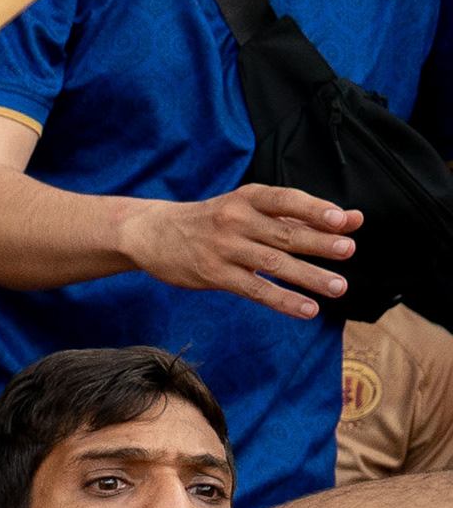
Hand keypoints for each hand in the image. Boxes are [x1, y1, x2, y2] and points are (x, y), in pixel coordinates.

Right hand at [119, 184, 358, 316]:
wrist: (153, 233)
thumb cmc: (213, 220)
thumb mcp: (251, 208)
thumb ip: (300, 216)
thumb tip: (354, 220)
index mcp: (247, 198)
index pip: (286, 200)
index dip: (314, 210)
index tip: (342, 220)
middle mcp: (235, 220)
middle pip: (283, 233)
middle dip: (318, 242)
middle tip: (348, 250)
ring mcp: (223, 249)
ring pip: (273, 263)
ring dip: (308, 276)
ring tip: (338, 287)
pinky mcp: (213, 275)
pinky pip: (254, 289)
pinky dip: (283, 300)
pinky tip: (307, 309)